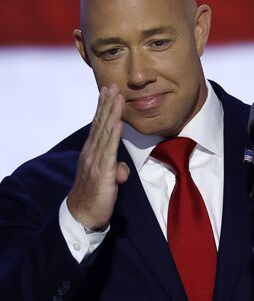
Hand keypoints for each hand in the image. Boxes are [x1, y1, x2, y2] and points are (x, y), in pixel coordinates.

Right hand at [67, 84, 129, 229]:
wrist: (83, 215)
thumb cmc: (96, 196)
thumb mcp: (107, 180)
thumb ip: (115, 170)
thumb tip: (123, 170)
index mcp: (92, 153)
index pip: (99, 126)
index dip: (103, 108)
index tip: (108, 92)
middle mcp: (92, 153)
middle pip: (101, 124)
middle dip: (107, 104)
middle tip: (112, 85)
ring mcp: (96, 161)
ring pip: (105, 132)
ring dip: (112, 113)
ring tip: (116, 96)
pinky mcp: (102, 172)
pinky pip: (109, 150)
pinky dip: (114, 135)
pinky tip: (118, 122)